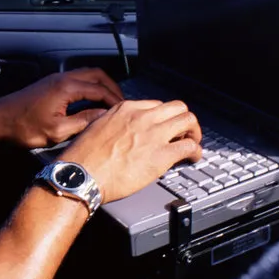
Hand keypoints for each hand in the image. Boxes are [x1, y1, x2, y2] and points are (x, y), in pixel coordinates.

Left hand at [0, 68, 124, 148]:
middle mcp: (62, 78)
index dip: (115, 100)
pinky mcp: (50, 84)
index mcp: (66, 87)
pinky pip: (77, 80)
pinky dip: (89, 87)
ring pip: (86, 75)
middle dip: (112, 88)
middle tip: (122, 103)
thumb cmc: (23, 127)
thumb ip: (83, 121)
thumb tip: (103, 116)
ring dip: (100, 86)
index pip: (100, 89)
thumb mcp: (57, 131)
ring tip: (110, 102)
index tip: (125, 111)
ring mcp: (56, 79)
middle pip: (96, 75)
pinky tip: (91, 101)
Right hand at [59, 99, 202, 203]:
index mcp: (126, 109)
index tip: (164, 127)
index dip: (163, 117)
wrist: (82, 173)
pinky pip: (190, 146)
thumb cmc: (84, 156)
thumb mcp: (96, 127)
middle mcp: (142, 117)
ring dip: (194, 132)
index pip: (156, 105)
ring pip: (188, 121)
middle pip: (177, 107)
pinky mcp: (162, 155)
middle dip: (183, 120)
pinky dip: (196, 151)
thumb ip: (113, 124)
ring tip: (192, 143)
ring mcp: (154, 134)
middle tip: (183, 132)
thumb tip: (121, 131)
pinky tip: (193, 158)